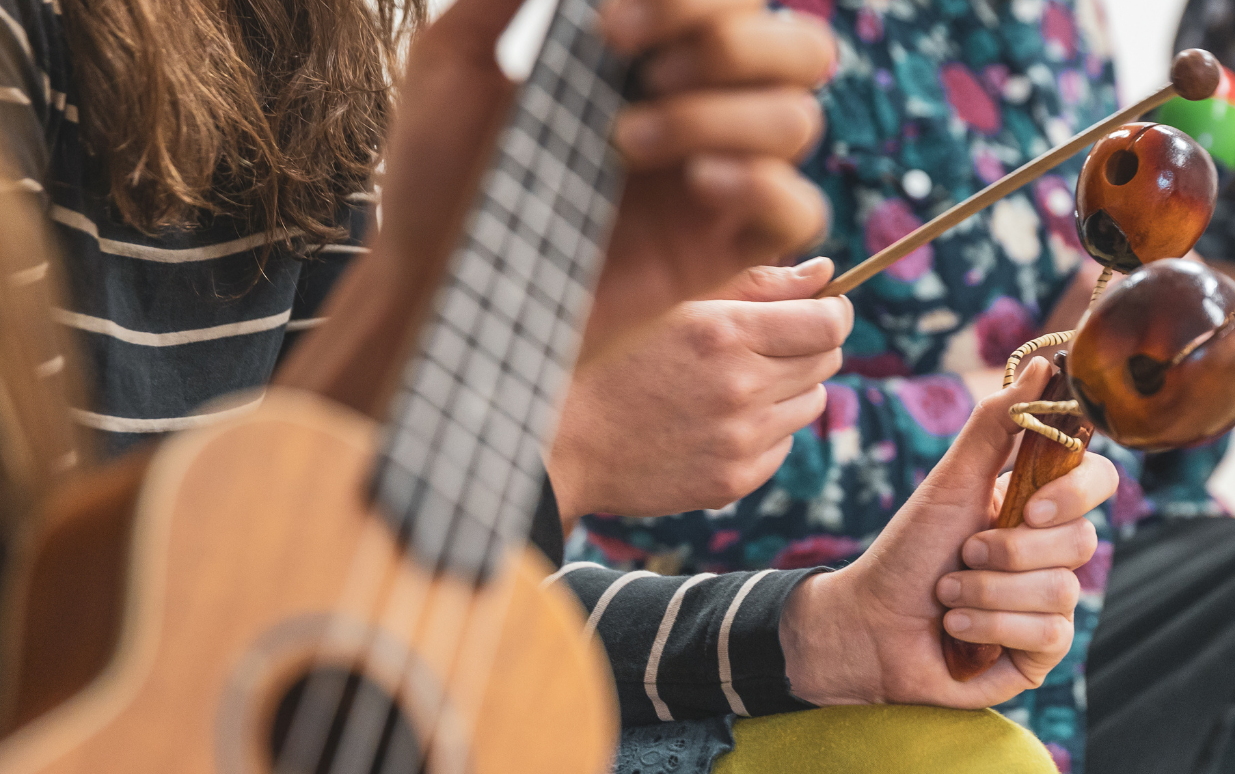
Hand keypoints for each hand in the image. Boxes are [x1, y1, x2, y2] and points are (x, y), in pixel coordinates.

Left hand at [275, 0, 833, 412]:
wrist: (431, 284)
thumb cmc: (439, 178)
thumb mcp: (454, 64)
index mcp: (654, 56)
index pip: (734, 0)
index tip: (608, 21)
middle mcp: (703, 110)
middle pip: (801, 48)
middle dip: (731, 40)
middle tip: (637, 64)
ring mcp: (720, 183)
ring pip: (799, 119)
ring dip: (720, 113)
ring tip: (624, 142)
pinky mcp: (724, 253)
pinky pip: (802, 211)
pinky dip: (761, 183)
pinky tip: (693, 183)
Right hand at [548, 259, 850, 518]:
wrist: (566, 438)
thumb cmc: (616, 356)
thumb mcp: (676, 303)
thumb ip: (757, 284)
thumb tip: (825, 273)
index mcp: (724, 333)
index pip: (829, 322)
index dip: (832, 311)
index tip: (820, 309)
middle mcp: (739, 388)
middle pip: (827, 360)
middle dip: (808, 345)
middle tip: (764, 344)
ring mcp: (739, 440)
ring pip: (811, 402)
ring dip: (789, 388)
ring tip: (734, 383)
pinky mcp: (735, 480)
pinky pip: (783, 444)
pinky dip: (765, 429)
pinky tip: (717, 420)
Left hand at [780, 358, 1115, 707]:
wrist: (867, 626)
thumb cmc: (906, 551)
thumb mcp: (950, 481)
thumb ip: (996, 424)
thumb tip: (1046, 365)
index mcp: (1037, 505)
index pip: (1098, 482)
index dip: (1076, 493)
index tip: (1030, 505)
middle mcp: (1050, 553)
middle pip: (1080, 541)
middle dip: (1007, 552)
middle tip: (961, 555)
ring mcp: (1049, 604)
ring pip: (1061, 592)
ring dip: (987, 593)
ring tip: (948, 598)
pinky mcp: (1039, 652)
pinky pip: (1051, 635)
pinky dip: (993, 629)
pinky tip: (959, 631)